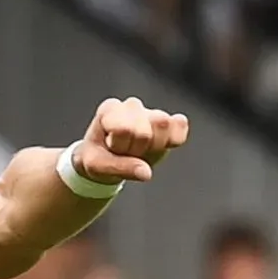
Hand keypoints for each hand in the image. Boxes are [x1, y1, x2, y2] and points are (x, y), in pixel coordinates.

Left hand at [74, 97, 190, 184]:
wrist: (107, 158)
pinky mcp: (168, 120)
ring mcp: (150, 111)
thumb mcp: (98, 167)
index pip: (125, 129)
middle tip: (126, 152)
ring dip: (153, 147)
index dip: (122, 147)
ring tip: (138, 150)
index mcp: (109, 109)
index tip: (113, 149)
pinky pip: (180, 127)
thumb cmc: (98, 158)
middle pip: (145, 131)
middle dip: (137, 150)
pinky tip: (158, 146)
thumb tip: (146, 173)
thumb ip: (121, 168)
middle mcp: (131, 105)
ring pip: (163, 126)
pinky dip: (172, 141)